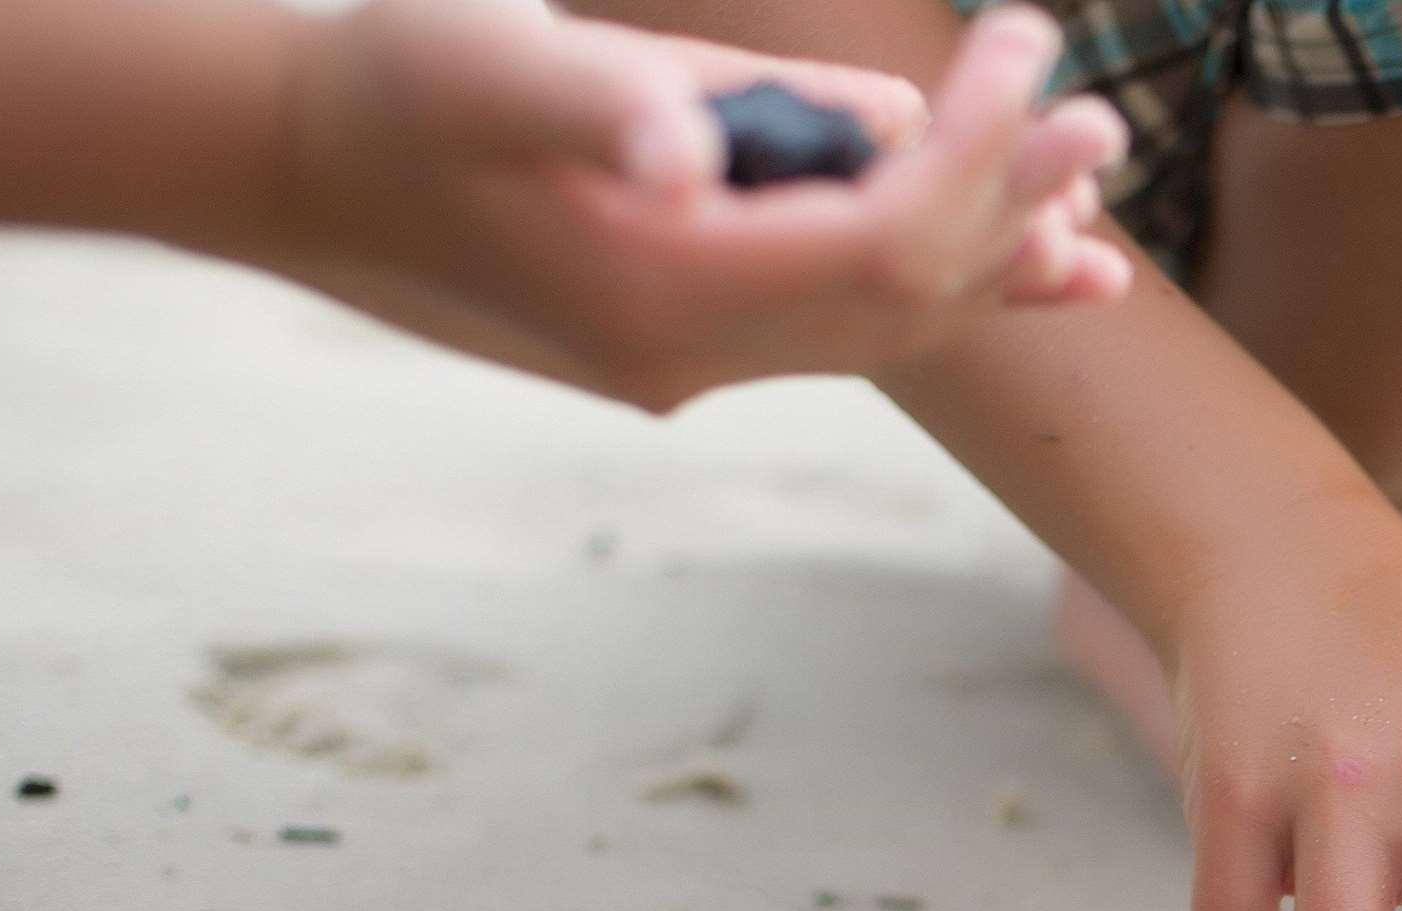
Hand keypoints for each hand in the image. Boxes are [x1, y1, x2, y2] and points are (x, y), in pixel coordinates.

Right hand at [270, 2, 1128, 410]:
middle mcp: (692, 355)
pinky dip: (935, 288)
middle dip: (1012, 204)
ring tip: (1094, 209)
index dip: (978, 152)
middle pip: (907, 293)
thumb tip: (693, 148)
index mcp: (662, 288)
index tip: (1028, 52)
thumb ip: (607, 102)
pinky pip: (845, 331)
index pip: (881, 234)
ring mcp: (692, 367)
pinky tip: (1021, 267)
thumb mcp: (491, 60)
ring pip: (889, 329)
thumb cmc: (393, 87)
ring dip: (993, 262)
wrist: (297, 169)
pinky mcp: (686, 349)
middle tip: (1104, 123)